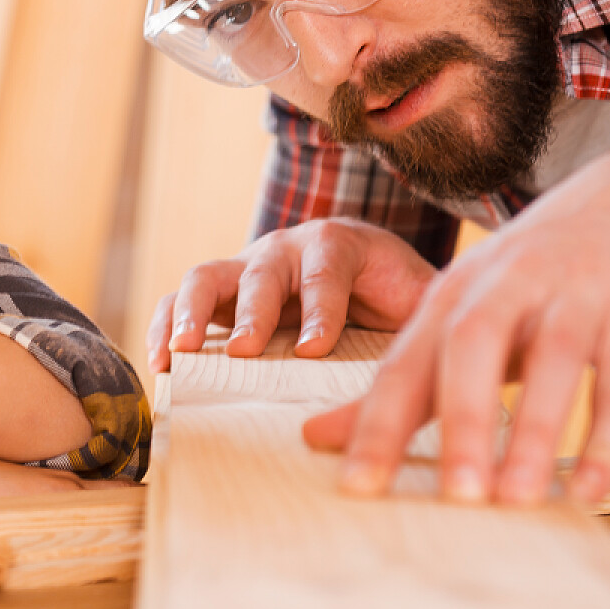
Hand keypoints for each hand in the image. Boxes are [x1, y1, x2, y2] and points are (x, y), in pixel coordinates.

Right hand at [145, 218, 436, 371]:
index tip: (312, 349)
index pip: (326, 272)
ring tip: (181, 351)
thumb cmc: (397, 294)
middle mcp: (287, 249)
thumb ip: (427, 320)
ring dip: (190, 312)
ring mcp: (247, 267)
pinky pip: (178, 300)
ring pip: (208, 276)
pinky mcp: (219, 293)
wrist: (369, 273)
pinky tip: (161, 362)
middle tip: (245, 349)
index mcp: (340, 245)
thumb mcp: (420, 301)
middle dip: (253, 311)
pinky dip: (163, 324)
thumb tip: (448, 359)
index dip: (319, 310)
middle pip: (263, 270)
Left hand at [303, 141, 609, 505]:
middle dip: (460, 421)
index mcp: (457, 290)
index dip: (380, 422)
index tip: (358, 487)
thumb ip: (403, 378)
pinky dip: (609, 434)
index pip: (407, 360)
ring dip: (535, 432)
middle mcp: (510, 283)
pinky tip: (590, 489)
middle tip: (455, 498)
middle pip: (473, 345)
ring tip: (518, 501)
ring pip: (553, 358)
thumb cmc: (540, 272)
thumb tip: (315, 437)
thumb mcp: (467, 311)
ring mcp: (577, 292)